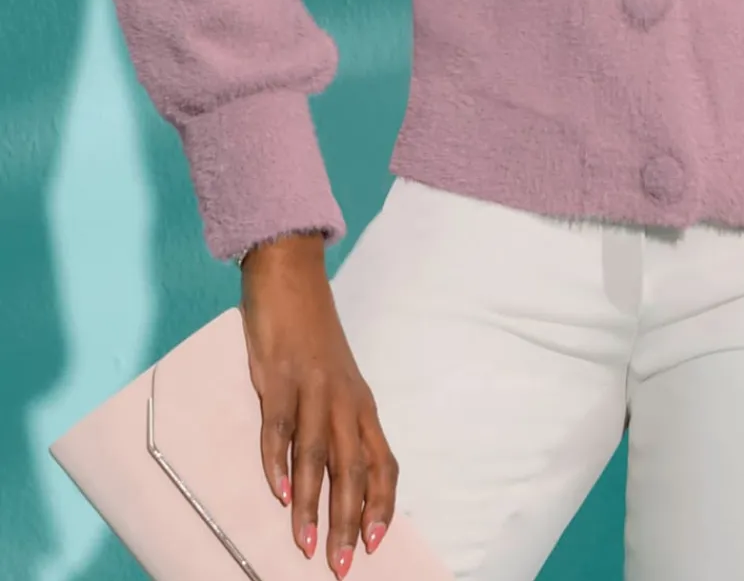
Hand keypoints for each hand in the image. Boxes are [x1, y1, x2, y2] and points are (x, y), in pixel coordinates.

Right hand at [240, 232, 398, 573]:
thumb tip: (330, 479)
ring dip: (313, 505)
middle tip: (341, 566)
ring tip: (307, 545)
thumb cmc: (312, 336)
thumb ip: (335, 424)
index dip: (380, 503)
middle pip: (352, 469)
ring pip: (318, 455)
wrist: (291, 275)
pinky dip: (279, 462)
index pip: (382, 461)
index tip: (374, 543)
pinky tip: (279, 492)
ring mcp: (312, 387)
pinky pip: (280, 427)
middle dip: (348, 521)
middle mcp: (343, 399)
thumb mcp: (334, 382)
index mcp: (361, 403)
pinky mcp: (279, 377)